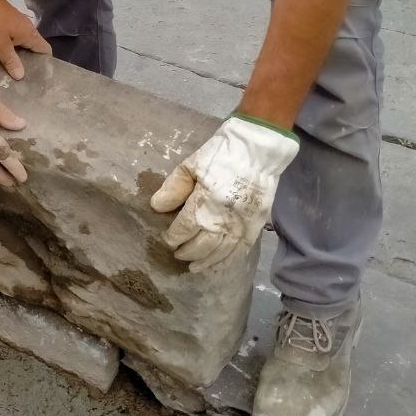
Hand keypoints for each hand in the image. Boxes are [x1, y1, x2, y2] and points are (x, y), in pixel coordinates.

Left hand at [0, 0, 50, 80]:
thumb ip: (10, 60)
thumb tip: (21, 76)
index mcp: (30, 34)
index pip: (45, 50)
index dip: (44, 63)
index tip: (38, 76)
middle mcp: (27, 28)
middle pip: (33, 47)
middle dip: (28, 62)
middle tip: (21, 78)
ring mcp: (16, 23)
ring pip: (21, 42)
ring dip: (16, 54)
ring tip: (10, 70)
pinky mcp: (6, 20)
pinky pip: (11, 37)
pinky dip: (8, 46)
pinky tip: (0, 54)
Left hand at [149, 114, 299, 272]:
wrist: (258, 148)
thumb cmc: (221, 153)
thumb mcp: (191, 164)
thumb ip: (174, 187)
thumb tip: (157, 207)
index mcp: (207, 200)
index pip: (186, 228)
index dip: (174, 237)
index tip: (167, 240)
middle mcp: (226, 217)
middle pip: (203, 244)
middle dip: (188, 252)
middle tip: (178, 254)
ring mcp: (244, 222)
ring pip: (222, 251)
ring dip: (206, 261)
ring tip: (194, 266)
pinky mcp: (257, 223)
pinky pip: (242, 248)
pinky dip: (229, 258)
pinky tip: (219, 262)